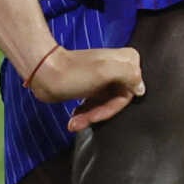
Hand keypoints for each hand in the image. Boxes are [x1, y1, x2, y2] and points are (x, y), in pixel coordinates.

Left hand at [22, 42, 143, 131]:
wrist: (43, 73)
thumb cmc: (72, 73)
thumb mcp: (105, 71)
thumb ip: (129, 74)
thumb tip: (141, 88)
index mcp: (126, 59)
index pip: (133, 90)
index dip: (116, 104)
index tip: (99, 112)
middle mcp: (117, 68)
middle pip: (119, 99)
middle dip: (100, 113)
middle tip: (84, 120)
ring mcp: (104, 78)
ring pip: (106, 103)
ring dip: (90, 116)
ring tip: (74, 123)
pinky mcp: (91, 86)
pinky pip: (95, 104)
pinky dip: (85, 113)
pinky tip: (74, 119)